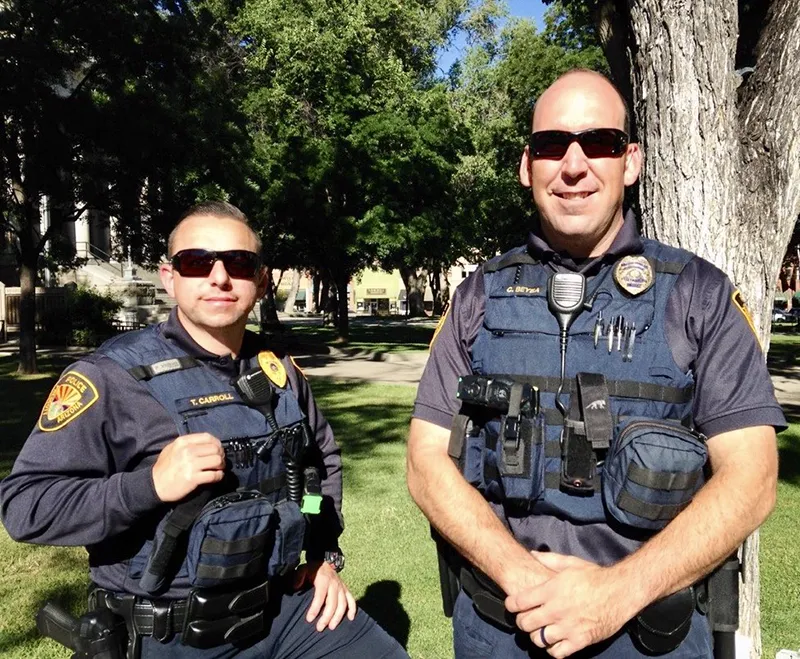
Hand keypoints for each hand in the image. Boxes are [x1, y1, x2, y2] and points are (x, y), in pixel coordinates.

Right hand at [151, 433, 224, 501]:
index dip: (217, 443)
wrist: (154, 485)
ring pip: (217, 461)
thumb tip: (208, 444)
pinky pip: (214, 475)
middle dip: (221, 456)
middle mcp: (187, 451)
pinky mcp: (193, 478)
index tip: (218, 450)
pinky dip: (219, 476)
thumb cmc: (164, 468)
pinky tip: (217, 477)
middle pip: (215, 449)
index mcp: (183, 442)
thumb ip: (187, 444)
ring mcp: (190, 464)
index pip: (208, 437)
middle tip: (220, 462)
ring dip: (221, 466)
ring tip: (218, 469)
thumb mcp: (172, 449)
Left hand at [294, 561, 356, 631]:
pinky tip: (350, 618)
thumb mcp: (303, 570)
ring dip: (338, 617)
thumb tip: (296, 587)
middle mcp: (334, 584)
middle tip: (319, 628)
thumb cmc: (312, 569)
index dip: (315, 608)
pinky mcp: (345, 589)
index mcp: (324, 580)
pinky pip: (351, 600)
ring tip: (331, 627)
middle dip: (326, 617)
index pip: (320, 596)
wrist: (324, 562)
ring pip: (343, 604)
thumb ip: (299, 578)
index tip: (309, 619)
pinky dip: (352, 609)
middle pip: (332, 603)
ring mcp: (341, 587)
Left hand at [505, 552, 634, 657]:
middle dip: (522, 622)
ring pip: (539, 639)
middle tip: (526, 619)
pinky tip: (555, 641)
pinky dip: (552, 649)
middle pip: (525, 623)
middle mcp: (557, 610)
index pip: (519, 602)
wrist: (621, 591)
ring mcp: (568, 627)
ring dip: (536, 636)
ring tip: (540, 630)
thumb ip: (549, 560)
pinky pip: (557, 652)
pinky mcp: (581, 640)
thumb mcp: (570, 563)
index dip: (512, 605)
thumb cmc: (595, 576)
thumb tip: (532, 554)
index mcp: (551, 590)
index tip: (513, 605)